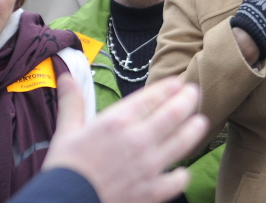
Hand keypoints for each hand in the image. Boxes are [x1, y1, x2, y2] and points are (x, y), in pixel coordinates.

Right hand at [43, 74, 208, 202]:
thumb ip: (72, 102)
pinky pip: (177, 180)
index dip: (168, 87)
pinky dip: (182, 174)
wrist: (65, 202)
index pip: (152, 97)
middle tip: (194, 92)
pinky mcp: (152, 191)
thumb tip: (65, 76)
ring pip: (182, 142)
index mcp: (117, 121)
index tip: (177, 82)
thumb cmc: (65, 168)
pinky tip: (182, 171)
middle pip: (174, 114)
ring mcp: (149, 166)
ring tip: (200, 121)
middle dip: (187, 100)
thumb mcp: (66, 130)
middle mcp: (138, 140)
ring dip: (194, 129)